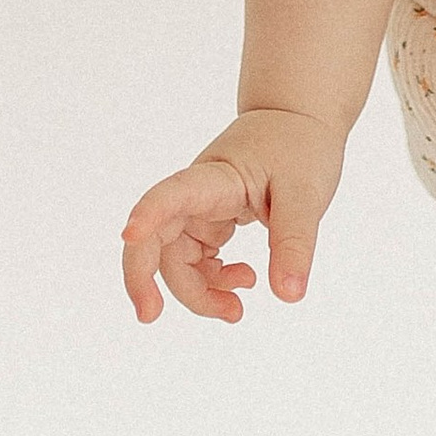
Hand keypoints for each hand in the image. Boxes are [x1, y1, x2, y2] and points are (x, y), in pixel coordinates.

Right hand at [121, 110, 348, 324]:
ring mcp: (201, 208)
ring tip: (236, 310)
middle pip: (156, 236)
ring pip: (176, 257)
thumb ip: (294, 243)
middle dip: (145, 277)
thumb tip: (288, 295)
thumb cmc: (300, 147)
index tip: (129, 235)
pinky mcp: (212, 219)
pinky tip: (242, 282)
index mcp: (214, 179)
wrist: (300, 120)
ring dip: (196, 291)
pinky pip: (196, 257)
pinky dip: (212, 280)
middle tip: (149, 316)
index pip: (171, 195)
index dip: (148, 214)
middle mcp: (197, 194)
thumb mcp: (306, 196)